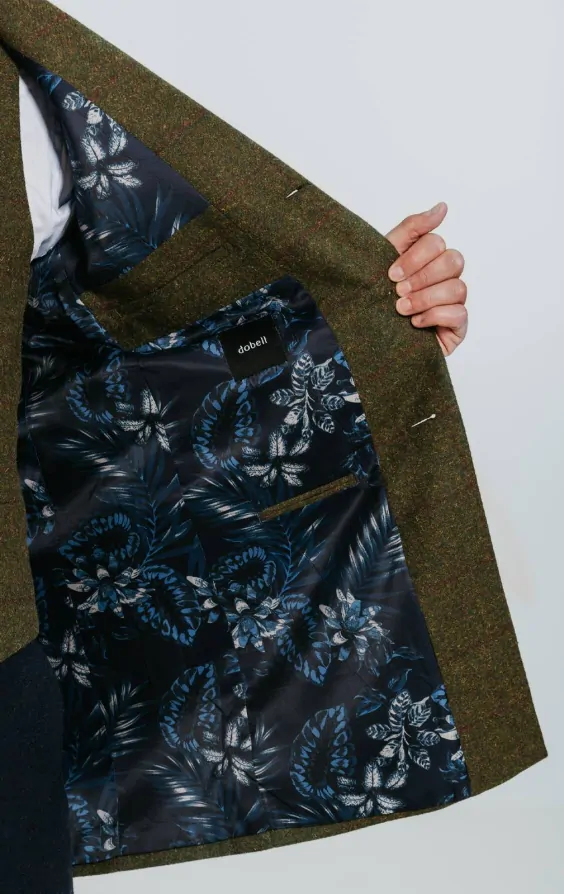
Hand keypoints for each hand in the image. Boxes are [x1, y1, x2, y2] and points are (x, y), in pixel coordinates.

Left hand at [385, 202, 466, 355]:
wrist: (365, 336)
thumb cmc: (375, 296)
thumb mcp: (385, 257)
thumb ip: (413, 228)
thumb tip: (443, 207)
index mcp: (430, 258)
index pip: (436, 243)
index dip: (415, 257)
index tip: (390, 274)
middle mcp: (445, 278)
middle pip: (453, 261)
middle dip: (421, 277)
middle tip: (397, 291)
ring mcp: (453, 302)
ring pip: (457, 288)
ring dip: (425, 298)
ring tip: (401, 309)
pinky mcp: (456, 328)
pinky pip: (459, 314)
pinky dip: (435, 317)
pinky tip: (415, 324)